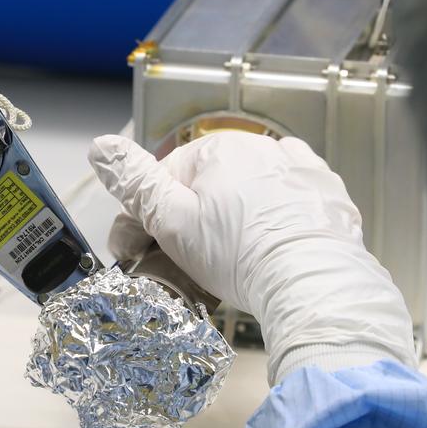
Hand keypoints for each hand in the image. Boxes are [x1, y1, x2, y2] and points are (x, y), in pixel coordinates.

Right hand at [89, 133, 415, 382]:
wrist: (312, 283)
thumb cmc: (239, 256)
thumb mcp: (171, 221)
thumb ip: (134, 182)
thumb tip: (100, 145)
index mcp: (217, 148)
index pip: (169, 178)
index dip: (155, 218)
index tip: (154, 251)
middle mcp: (260, 147)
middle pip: (212, 183)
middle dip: (200, 218)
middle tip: (202, 263)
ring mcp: (298, 167)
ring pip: (252, 189)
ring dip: (240, 216)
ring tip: (241, 259)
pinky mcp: (326, 192)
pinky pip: (291, 198)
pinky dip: (280, 217)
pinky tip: (274, 242)